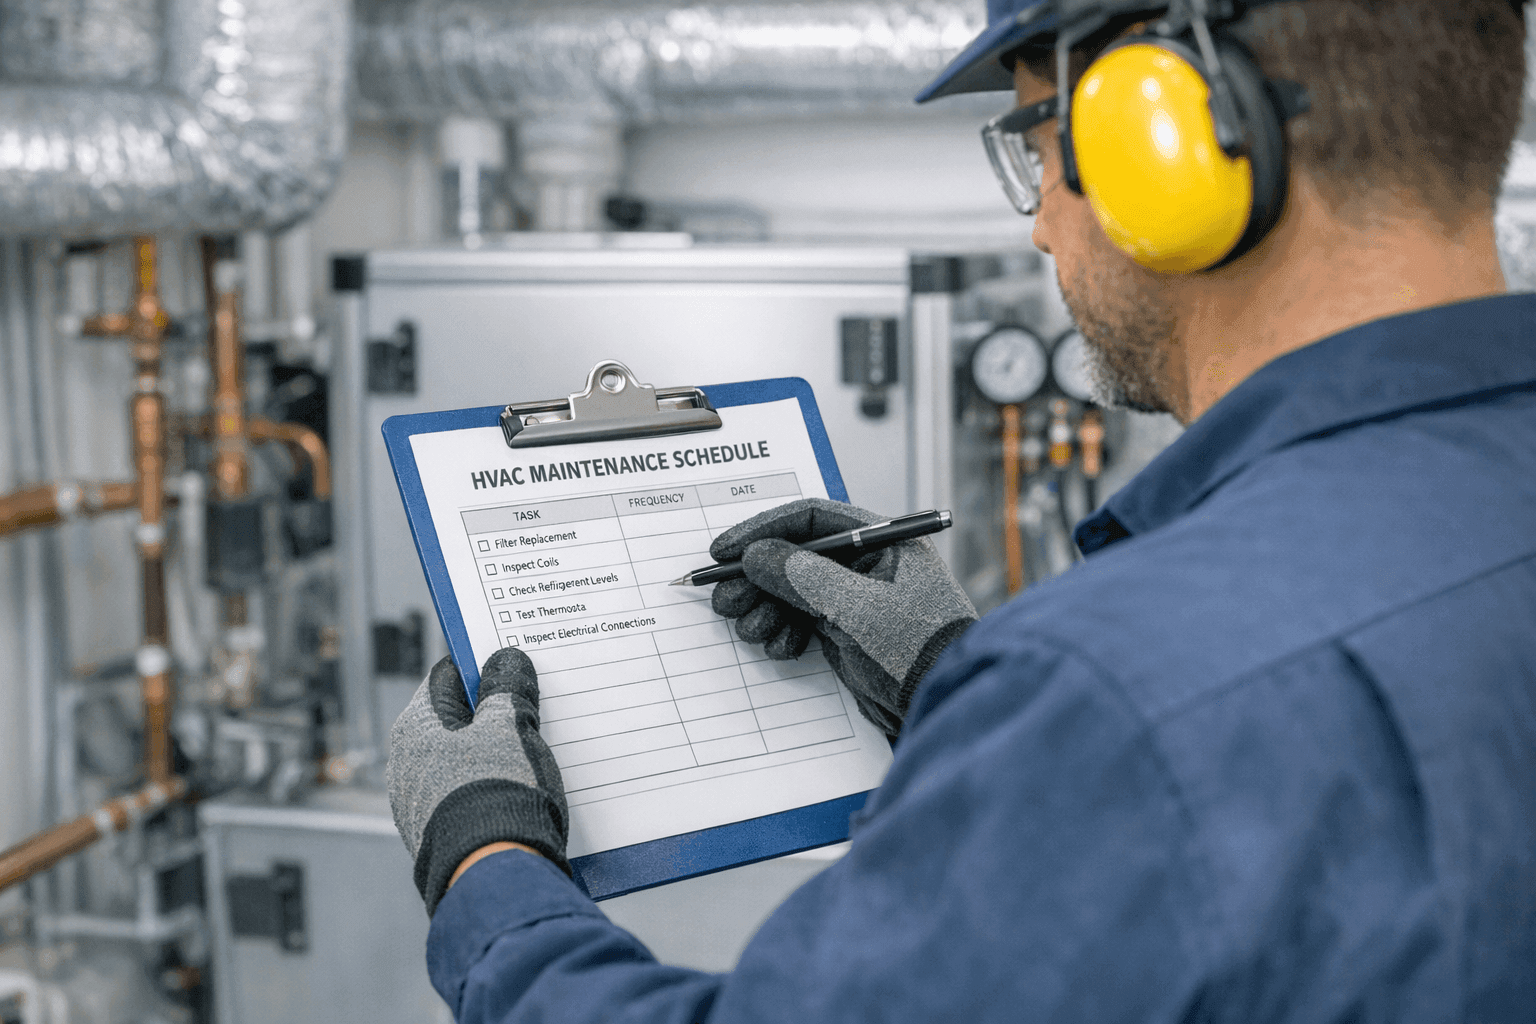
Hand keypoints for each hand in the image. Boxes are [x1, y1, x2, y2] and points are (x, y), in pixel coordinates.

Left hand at [386, 648, 568, 915]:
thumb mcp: (510, 725)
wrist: (494, 876)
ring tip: (546, 751)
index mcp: (414, 729)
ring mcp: (422, 806)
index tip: (518, 666)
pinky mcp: (443, 838)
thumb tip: (505, 660)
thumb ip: (508, 687)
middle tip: (540, 706)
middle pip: (458, 721)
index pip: (448, 676)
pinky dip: (499, 790)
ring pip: (468, 762)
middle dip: (497, 713)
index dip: (485, 667)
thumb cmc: (497, 789)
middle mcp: (407, 766)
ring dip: (501, 754)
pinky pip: (474, 798)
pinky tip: (532, 792)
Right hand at [710, 498, 976, 737]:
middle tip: (725, 601)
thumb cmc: (915, 648)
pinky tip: (781, 649)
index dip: (762, 532)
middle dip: (756, 579)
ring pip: (793, 592)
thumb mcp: (856, 607)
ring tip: (751, 629)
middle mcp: (869, 563)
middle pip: (796, 556)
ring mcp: (858, 599)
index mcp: (882, 540)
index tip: (723, 552)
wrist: (946, 705)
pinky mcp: (849, 632)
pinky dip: (784, 633)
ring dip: (765, 609)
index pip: (810, 519)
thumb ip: (802, 577)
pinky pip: (802, 621)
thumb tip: (755, 557)